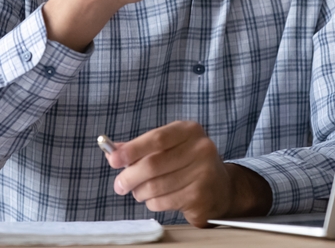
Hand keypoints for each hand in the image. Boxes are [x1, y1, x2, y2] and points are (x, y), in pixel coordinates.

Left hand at [107, 121, 271, 226]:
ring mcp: (204, 173)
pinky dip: (152, 203)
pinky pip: (164, 202)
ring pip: (156, 186)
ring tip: (138, 192)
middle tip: (119, 185)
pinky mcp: (201, 196)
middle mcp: (201, 149)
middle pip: (153, 164)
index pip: (157, 138)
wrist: (220, 187)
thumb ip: (141, 148)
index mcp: (190, 130)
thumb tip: (113, 152)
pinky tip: (156, 199)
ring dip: (140, 192)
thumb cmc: (187, 164)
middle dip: (130, 176)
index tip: (114, 159)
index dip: (132, 149)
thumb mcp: (169, 148)